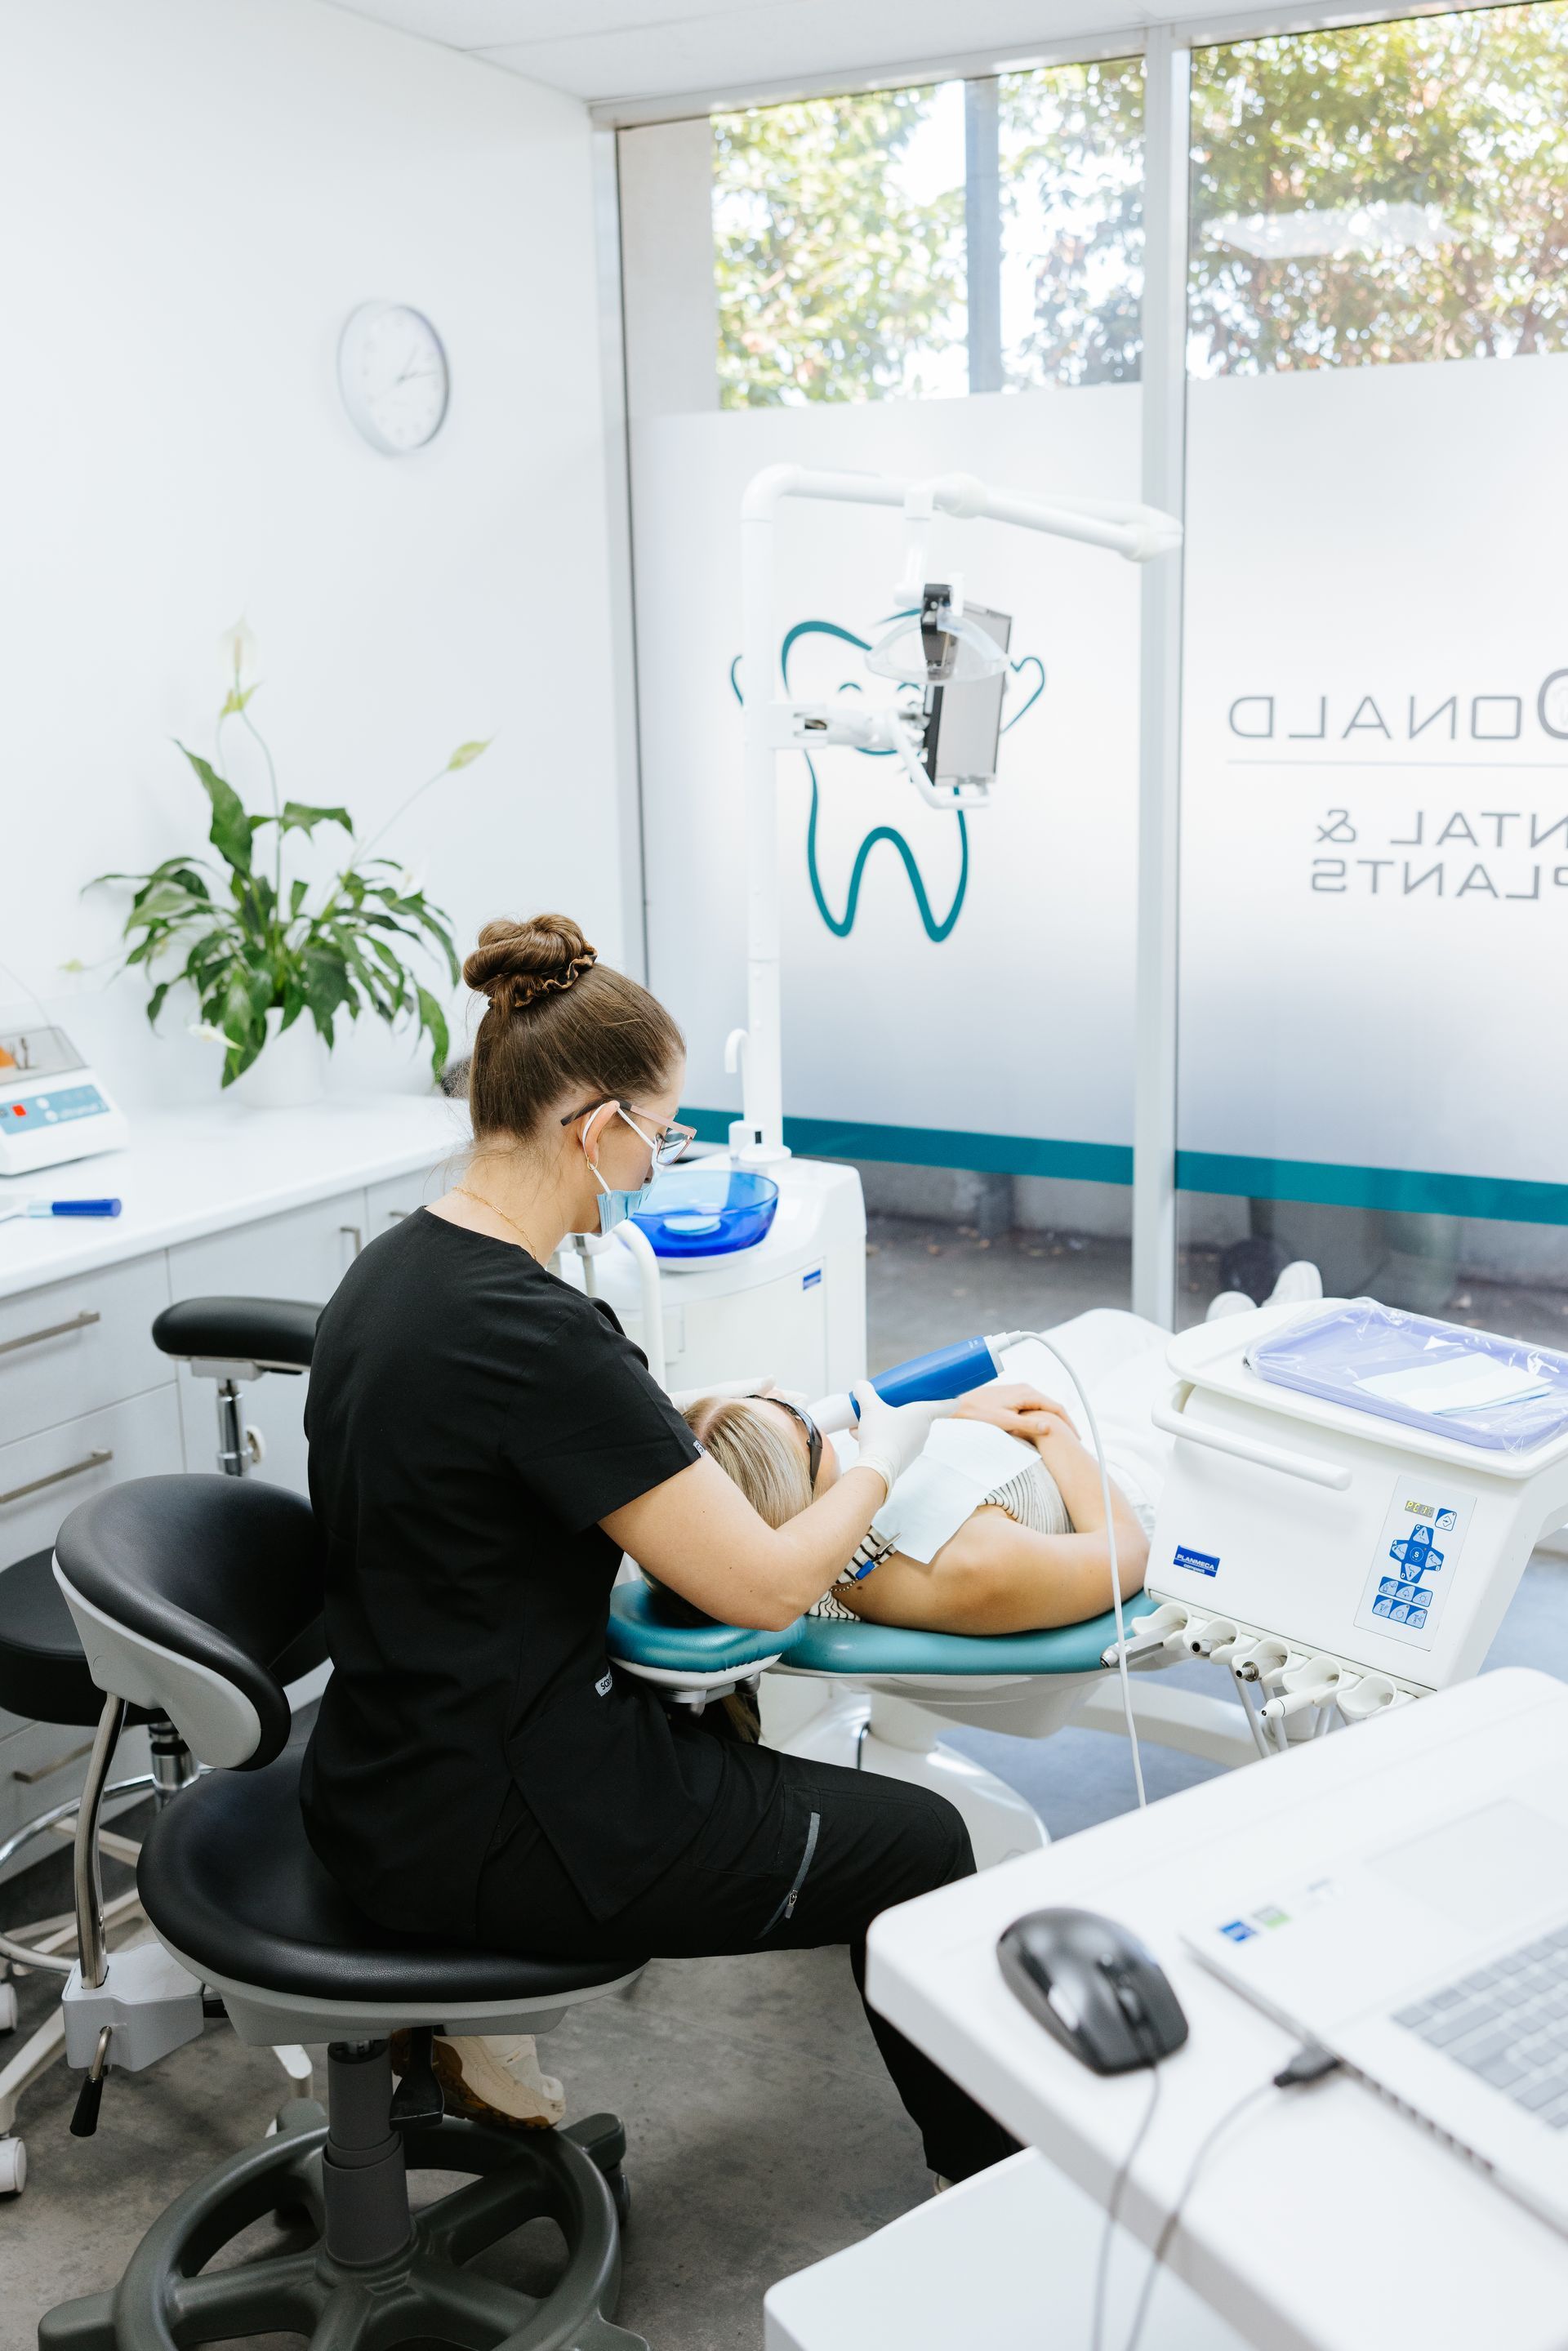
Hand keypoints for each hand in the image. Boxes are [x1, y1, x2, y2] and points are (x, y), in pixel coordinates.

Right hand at [850, 1383, 953, 1498]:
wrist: (876, 1468)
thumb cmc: (880, 1434)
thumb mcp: (870, 1408)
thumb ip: (865, 1392)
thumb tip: (860, 1384)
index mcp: (923, 1414)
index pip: (947, 1405)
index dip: (951, 1398)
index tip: (954, 1394)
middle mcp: (924, 1431)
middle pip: (919, 1416)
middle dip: (901, 1409)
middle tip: (888, 1404)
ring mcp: (916, 1447)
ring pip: (902, 1430)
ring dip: (886, 1425)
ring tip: (864, 1423)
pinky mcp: (905, 1459)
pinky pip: (895, 1443)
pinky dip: (881, 1439)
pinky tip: (862, 1437)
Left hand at [954, 1382, 1079, 1443]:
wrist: (958, 1403)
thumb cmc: (978, 1413)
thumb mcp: (1005, 1422)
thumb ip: (1028, 1424)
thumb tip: (1049, 1427)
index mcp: (1027, 1393)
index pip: (1057, 1408)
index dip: (1069, 1424)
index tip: (1077, 1439)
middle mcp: (1025, 1390)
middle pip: (1052, 1407)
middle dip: (1064, 1424)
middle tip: (1074, 1442)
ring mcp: (1019, 1393)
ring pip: (1042, 1408)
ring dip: (1053, 1422)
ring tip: (1062, 1438)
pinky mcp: (1012, 1398)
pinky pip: (1033, 1409)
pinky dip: (1041, 1419)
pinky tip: (1043, 1431)